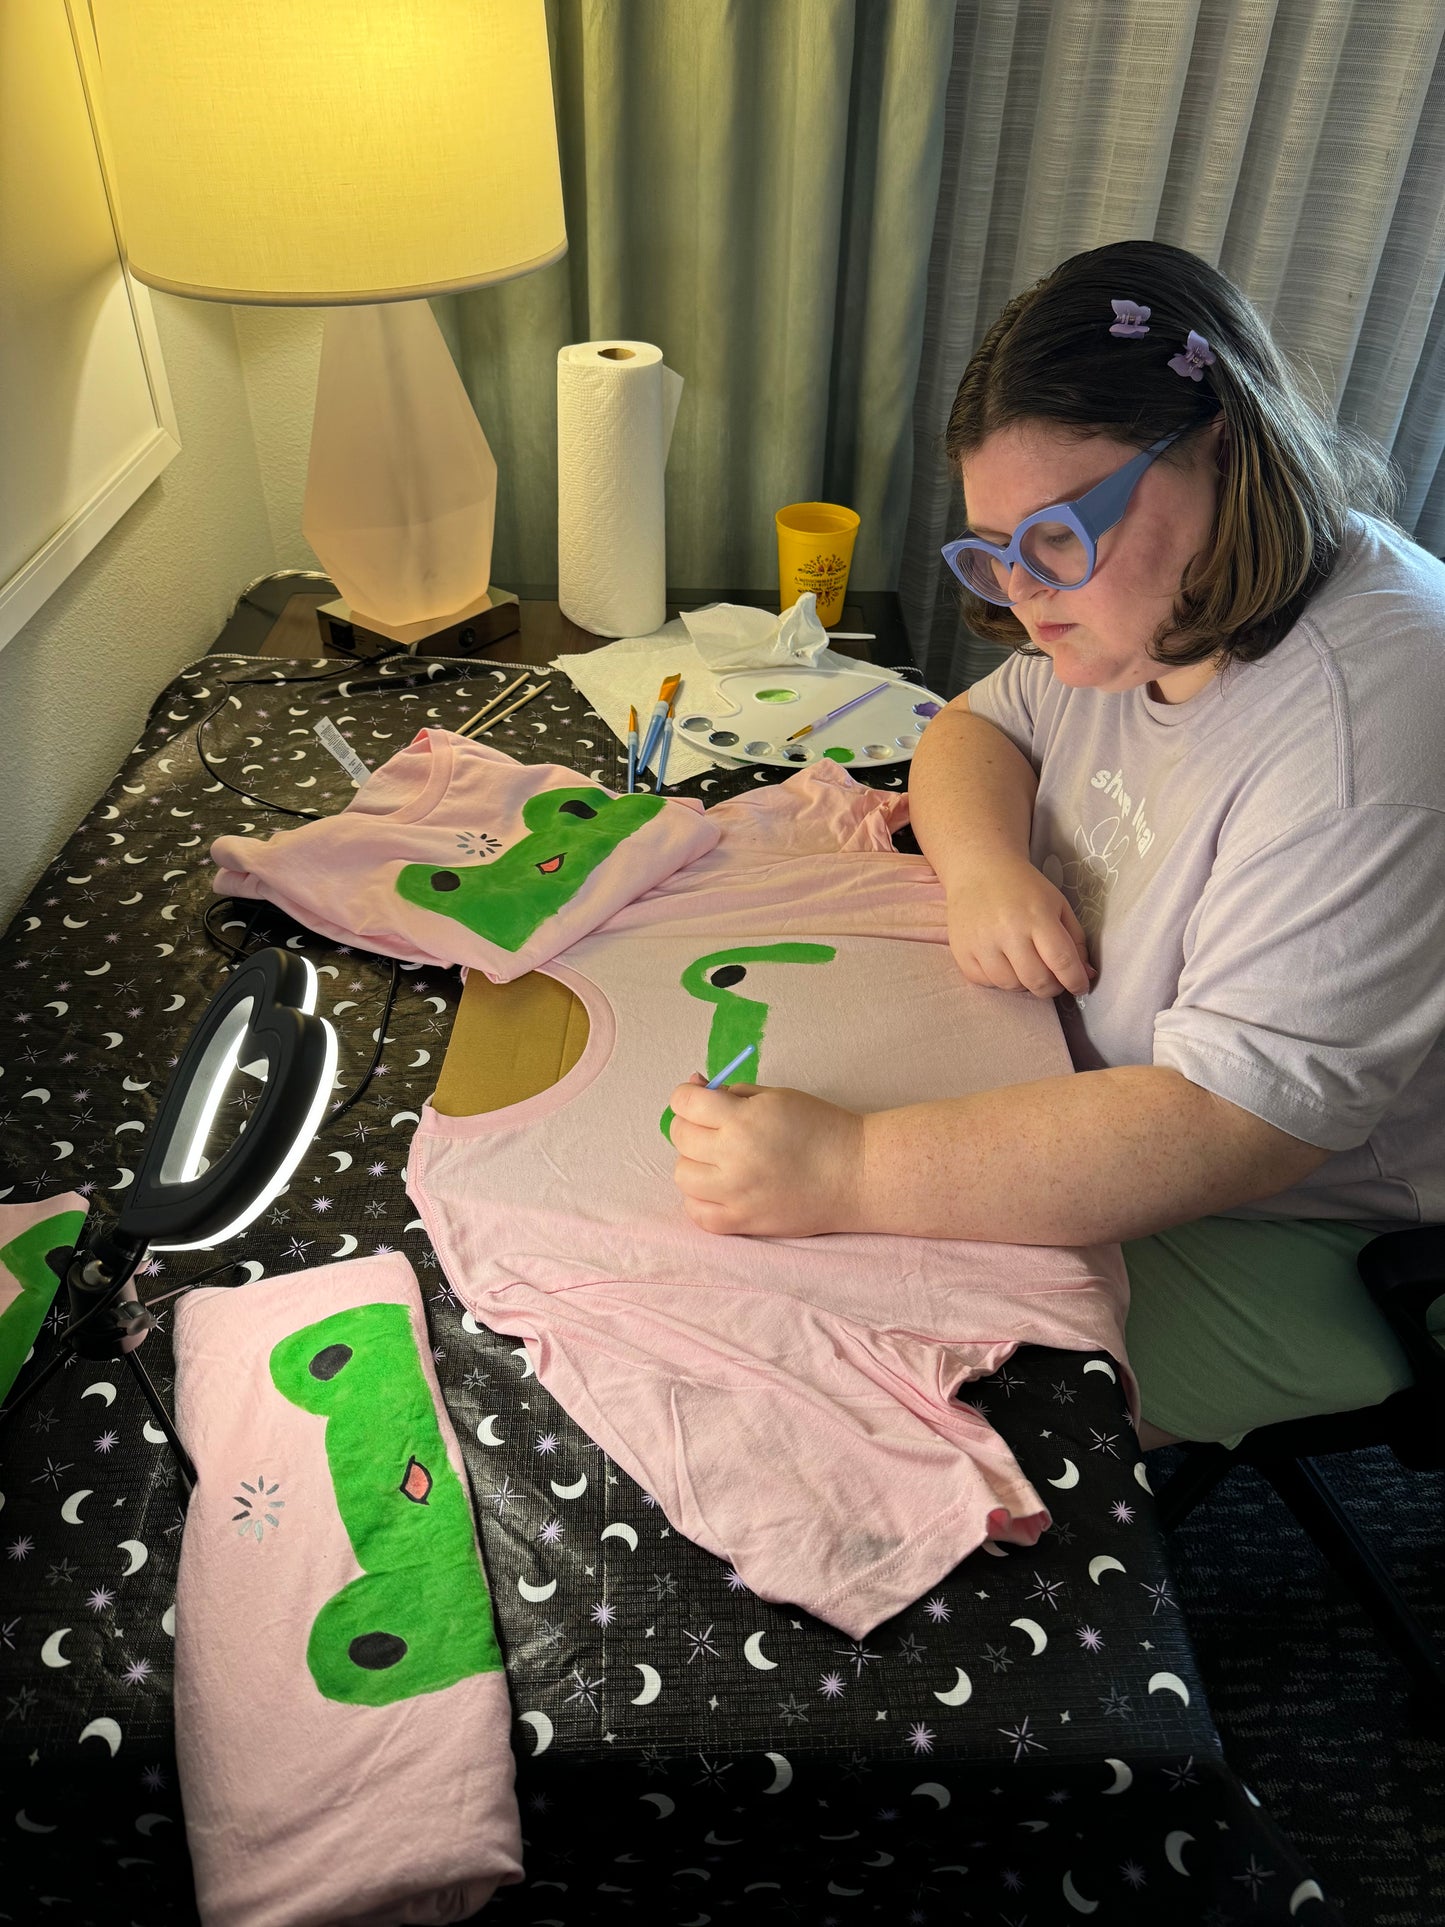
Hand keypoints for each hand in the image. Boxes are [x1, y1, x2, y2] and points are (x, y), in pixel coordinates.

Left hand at [667, 1076, 865, 1236]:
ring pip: (682, 1175)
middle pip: (680, 1136)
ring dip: (693, 1162)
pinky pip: (697, 1213)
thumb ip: (734, 1093)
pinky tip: (718, 1187)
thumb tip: (695, 1087)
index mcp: (744, 1119)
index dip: (687, 1095)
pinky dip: (700, 1199)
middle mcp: (734, 1156)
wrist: (857, 1174)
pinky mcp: (743, 1222)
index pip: (685, 1102)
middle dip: (690, 1124)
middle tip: (711, 1126)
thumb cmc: (822, 1128)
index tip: (696, 1098)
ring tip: (716, 1159)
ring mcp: (736, 1193)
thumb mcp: (777, 1097)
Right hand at [946, 858, 1094, 997]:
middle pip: (1037, 980)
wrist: (980, 868)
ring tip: (1026, 967)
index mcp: (1038, 916)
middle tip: (1054, 981)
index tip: (1080, 987)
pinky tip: (1003, 964)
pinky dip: (998, 980)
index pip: (1061, 961)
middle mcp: (1008, 930)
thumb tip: (1087, 975)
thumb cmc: (1024, 888)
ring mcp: (981, 942)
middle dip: (1052, 987)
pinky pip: (985, 982)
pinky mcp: (962, 950)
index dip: (1075, 981)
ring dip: (1024, 984)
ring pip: (1010, 986)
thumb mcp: (1058, 905)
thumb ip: (1076, 941)